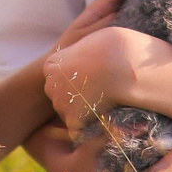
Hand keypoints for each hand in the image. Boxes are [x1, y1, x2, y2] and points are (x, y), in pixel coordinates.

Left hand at [45, 26, 171, 129]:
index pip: (58, 79)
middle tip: (99, 91)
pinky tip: (103, 116)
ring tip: (104, 101)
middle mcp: (50, 85)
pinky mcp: (73, 119)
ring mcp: (60, 103)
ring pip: (70, 113)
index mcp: (51, 64)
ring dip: (84, 111)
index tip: (91, 77)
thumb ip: (80, 53)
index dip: (75, 79)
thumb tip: (86, 53)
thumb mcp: (89, 41)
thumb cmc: (111, 46)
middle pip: (62, 97)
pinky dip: (90, 126)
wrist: (121, 60)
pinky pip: (79, 129)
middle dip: (76, 97)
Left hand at [49, 0, 148, 54]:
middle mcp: (107, 9)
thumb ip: (107, 23)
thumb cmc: (73, 49)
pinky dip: (144, 9)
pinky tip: (157, 9)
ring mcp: (111, 19)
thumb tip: (128, 8)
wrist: (64, 68)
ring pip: (132, 1)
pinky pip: (133, 16)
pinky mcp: (114, 30)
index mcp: (100, 6)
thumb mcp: (89, 35)